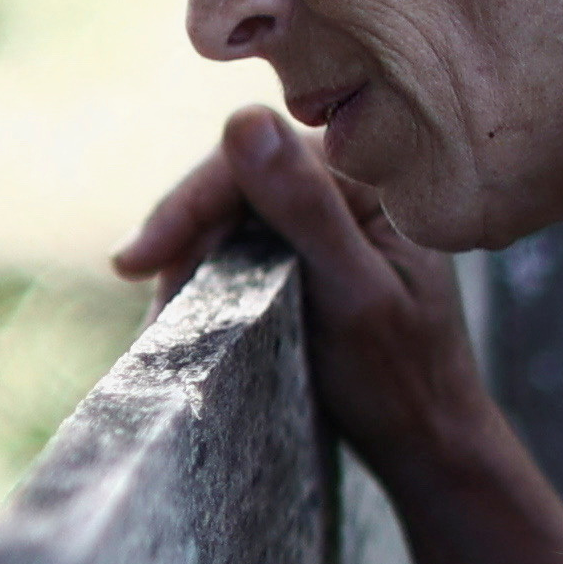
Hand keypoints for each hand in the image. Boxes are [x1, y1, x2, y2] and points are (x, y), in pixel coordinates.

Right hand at [118, 109, 562, 563]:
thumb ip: (304, 208)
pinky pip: (241, 251)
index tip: (133, 262)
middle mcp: (345, 189)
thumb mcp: (351, 292)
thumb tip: (242, 116)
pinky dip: (208, 282)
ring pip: (229, 221)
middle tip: (140, 291)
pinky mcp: (307, 260)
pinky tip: (186, 315)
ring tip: (164, 319)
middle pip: (233, 186)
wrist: (429, 446)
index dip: (188, 206)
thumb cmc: (403, 379)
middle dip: (183, 237)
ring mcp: (324, 225)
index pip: (255, 161)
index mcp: (367, 179)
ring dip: (189, 263)